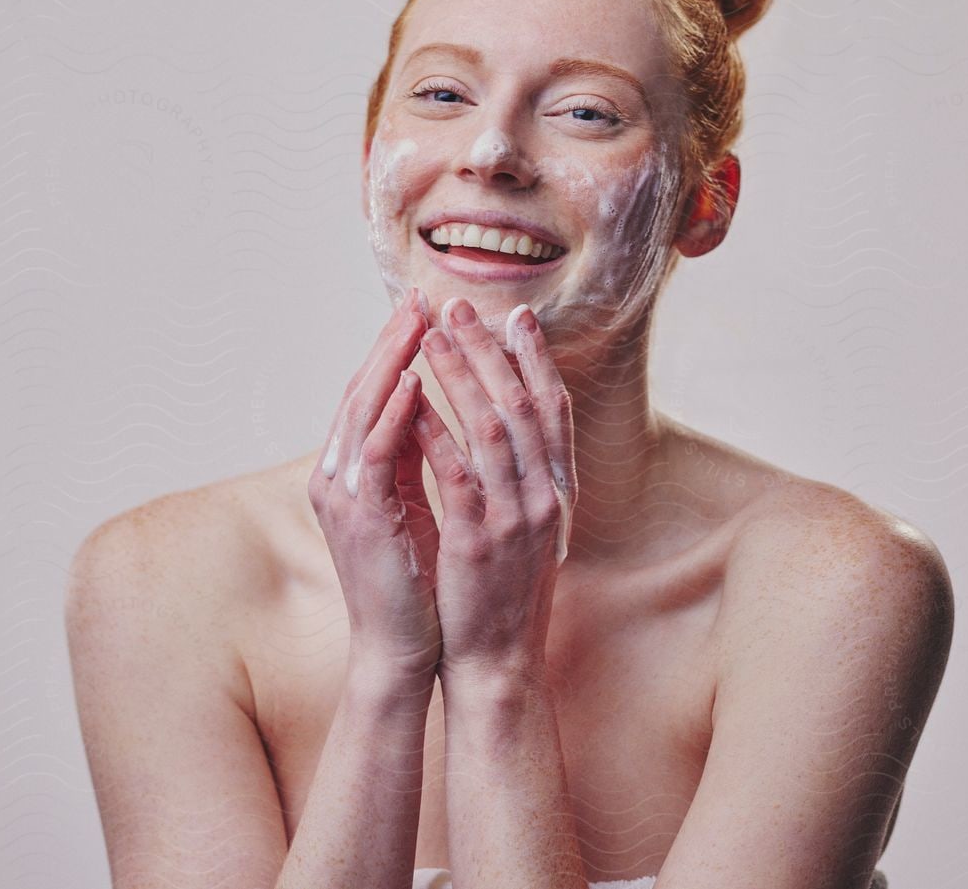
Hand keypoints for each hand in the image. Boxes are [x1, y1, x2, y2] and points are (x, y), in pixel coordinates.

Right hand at [308, 285, 442, 679]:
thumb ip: (410, 459)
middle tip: (420, 297)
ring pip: (363, 411)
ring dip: (391, 362)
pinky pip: (376, 454)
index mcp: (349, 474)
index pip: (369, 395)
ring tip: (419, 321)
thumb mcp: (411, 507)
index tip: (423, 310)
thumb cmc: (415, 582)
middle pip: (360, 391)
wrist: (402, 650)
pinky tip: (413, 382)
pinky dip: (393, 415)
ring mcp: (343, 496)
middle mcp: (336, 477)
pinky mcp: (362, 518)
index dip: (393, 350)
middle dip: (390, 342)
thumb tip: (426, 407)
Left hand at [410, 296, 578, 688]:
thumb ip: (524, 477)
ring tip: (430, 336)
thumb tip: (512, 424)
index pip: (554, 409)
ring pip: (492, 428)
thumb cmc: (502, 593)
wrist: (497, 661)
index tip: (517, 316)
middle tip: (459, 306)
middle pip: (522, 404)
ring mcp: (513, 518)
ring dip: (460, 377)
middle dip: (490, 350)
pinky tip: (410, 401)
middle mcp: (543, 497)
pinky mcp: (476, 540)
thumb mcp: (526, 527)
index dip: (535, 359)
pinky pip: (454, 475)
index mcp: (556, 491)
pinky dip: (434, 433)